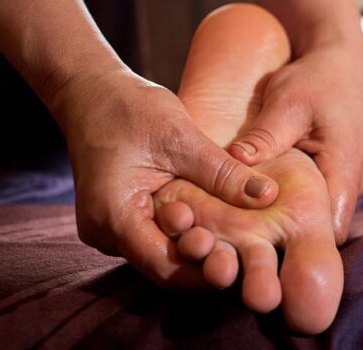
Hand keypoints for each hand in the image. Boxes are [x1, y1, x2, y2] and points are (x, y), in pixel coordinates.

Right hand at [52, 68, 278, 287]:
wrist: (93, 93)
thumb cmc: (131, 109)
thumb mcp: (181, 137)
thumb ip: (222, 172)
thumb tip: (269, 196)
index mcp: (113, 214)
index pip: (162, 266)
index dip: (204, 270)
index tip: (243, 261)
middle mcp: (105, 232)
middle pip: (163, 266)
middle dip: (206, 262)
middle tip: (248, 255)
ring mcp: (110, 230)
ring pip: (160, 254)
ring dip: (198, 249)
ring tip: (239, 242)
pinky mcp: (121, 222)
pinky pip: (155, 238)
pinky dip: (184, 235)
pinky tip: (217, 227)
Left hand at [225, 44, 362, 243]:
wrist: (340, 61)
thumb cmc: (316, 78)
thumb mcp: (287, 101)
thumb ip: (265, 135)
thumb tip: (234, 161)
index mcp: (348, 170)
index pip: (330, 231)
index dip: (298, 243)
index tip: (258, 242)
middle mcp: (356, 184)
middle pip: (324, 228)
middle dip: (287, 233)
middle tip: (242, 234)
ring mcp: (352, 182)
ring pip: (322, 215)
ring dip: (290, 217)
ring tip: (247, 219)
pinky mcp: (342, 177)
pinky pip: (320, 199)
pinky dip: (294, 201)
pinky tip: (262, 198)